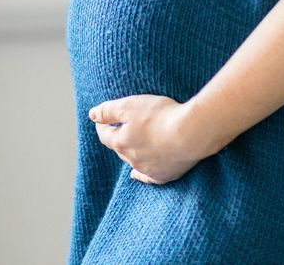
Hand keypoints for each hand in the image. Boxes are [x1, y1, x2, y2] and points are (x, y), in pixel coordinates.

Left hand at [88, 94, 216, 184]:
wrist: (191, 133)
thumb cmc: (161, 116)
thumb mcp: (131, 105)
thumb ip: (109, 110)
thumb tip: (92, 115)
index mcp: (121, 142)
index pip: (105, 135)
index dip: (103, 125)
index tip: (103, 119)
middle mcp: (131, 159)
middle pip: (119, 148)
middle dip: (119, 138)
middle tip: (124, 127)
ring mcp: (148, 169)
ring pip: (133, 162)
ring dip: (132, 152)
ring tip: (135, 144)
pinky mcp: (165, 175)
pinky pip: (148, 177)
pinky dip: (141, 175)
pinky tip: (137, 175)